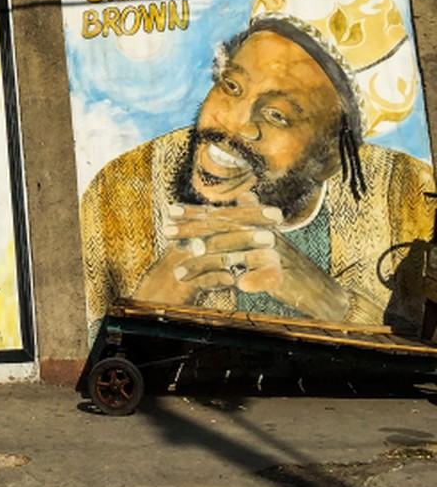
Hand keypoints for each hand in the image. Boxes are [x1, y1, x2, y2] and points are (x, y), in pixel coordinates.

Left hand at [135, 194, 350, 320]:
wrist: (321, 293)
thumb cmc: (291, 267)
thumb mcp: (271, 240)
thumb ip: (253, 218)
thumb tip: (245, 193)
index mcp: (258, 225)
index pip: (222, 215)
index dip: (196, 212)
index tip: (169, 209)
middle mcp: (264, 233)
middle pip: (222, 229)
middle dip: (191, 231)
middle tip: (165, 231)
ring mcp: (272, 254)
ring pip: (230, 256)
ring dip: (202, 264)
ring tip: (178, 272)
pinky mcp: (279, 276)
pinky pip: (250, 279)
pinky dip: (235, 283)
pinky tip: (217, 287)